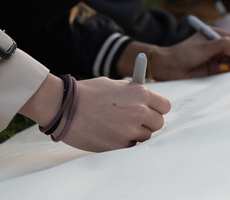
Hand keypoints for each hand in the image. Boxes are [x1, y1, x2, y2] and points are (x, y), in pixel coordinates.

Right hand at [53, 77, 170, 151]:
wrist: (64, 107)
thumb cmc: (87, 93)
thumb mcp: (114, 85)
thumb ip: (133, 93)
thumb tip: (146, 101)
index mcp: (140, 93)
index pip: (165, 106)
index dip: (158, 109)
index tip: (152, 111)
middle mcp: (139, 111)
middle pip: (158, 123)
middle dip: (148, 122)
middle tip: (135, 120)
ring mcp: (129, 130)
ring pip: (145, 136)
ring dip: (136, 133)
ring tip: (118, 126)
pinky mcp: (118, 145)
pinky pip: (131, 145)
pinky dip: (124, 142)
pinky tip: (110, 133)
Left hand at [151, 29, 229, 80]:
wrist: (170, 67)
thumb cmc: (185, 53)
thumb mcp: (205, 47)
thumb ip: (223, 46)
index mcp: (211, 35)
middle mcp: (213, 46)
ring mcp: (212, 57)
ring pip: (229, 60)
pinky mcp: (210, 68)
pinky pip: (223, 68)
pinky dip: (227, 69)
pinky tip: (225, 69)